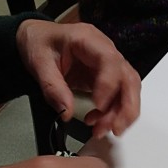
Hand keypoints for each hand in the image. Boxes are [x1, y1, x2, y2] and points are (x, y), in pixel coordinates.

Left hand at [16, 20, 140, 137]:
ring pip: (128, 90)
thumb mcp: (39, 63)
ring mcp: (108, 65)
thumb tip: (66, 113)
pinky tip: (97, 122)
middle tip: (114, 128)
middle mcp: (106, 51)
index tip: (98, 106)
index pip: (111, 62)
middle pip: (129, 78)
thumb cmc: (40, 43)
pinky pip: (118, 97)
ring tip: (101, 130)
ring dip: (120, 114)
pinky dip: (112, 113)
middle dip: (126, 106)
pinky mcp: (106, 78)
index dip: (109, 85)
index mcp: (89, 40)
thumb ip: (52, 88)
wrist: (38, 38)